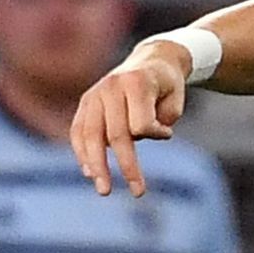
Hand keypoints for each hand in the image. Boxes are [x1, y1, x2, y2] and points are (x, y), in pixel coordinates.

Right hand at [72, 43, 193, 196]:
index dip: (155, 134)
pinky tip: (88, 172)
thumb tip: (136, 137)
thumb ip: (160, 121)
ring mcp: (95, 94)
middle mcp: (111, 87)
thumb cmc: (167, 86)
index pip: (141, 123)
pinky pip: (78, 130)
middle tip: (138, 192)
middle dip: (126, 166)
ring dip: (97, 165)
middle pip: (116, 134)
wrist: (151, 60)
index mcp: (136, 82)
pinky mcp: (86, 102)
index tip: (166, 133)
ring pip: (91, 135)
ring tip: (104, 190)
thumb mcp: (175, 101)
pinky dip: (82, 152)